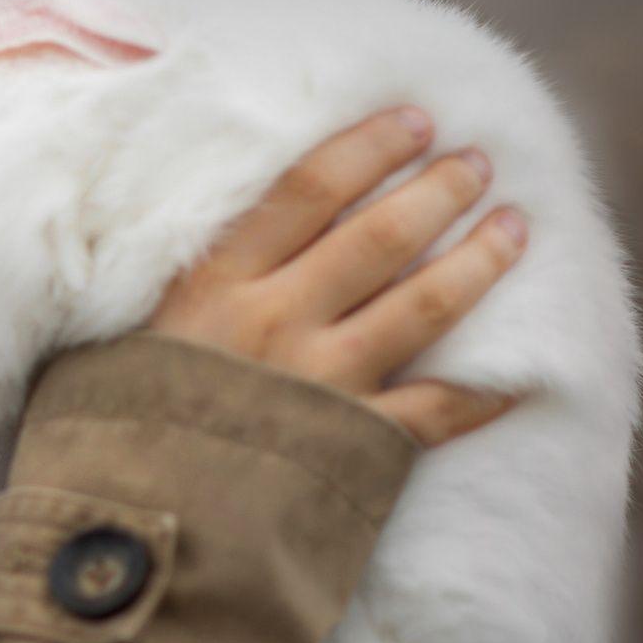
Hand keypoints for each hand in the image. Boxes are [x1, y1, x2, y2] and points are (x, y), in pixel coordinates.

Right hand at [144, 107, 527, 446]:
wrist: (135, 520)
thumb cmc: (120, 418)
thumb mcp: (131, 325)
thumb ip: (184, 276)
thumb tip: (236, 217)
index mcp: (215, 283)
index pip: (307, 190)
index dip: (369, 147)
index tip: (415, 121)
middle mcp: (275, 324)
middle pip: (378, 237)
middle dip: (438, 190)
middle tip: (479, 161)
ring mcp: (321, 386)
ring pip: (422, 307)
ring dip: (478, 261)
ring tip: (514, 227)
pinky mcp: (351, 446)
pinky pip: (437, 413)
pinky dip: (485, 392)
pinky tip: (522, 368)